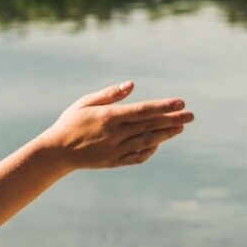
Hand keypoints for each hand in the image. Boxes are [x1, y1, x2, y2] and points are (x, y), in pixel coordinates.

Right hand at [36, 82, 194, 170]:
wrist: (55, 153)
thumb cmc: (70, 123)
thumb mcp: (85, 103)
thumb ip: (109, 94)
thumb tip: (132, 84)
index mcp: (109, 117)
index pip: (143, 110)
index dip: (164, 106)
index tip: (181, 103)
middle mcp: (115, 134)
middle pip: (150, 126)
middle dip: (173, 120)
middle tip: (191, 115)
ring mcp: (115, 150)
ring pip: (147, 141)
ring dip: (166, 135)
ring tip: (180, 128)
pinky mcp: (114, 161)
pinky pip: (138, 157)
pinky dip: (151, 151)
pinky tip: (158, 143)